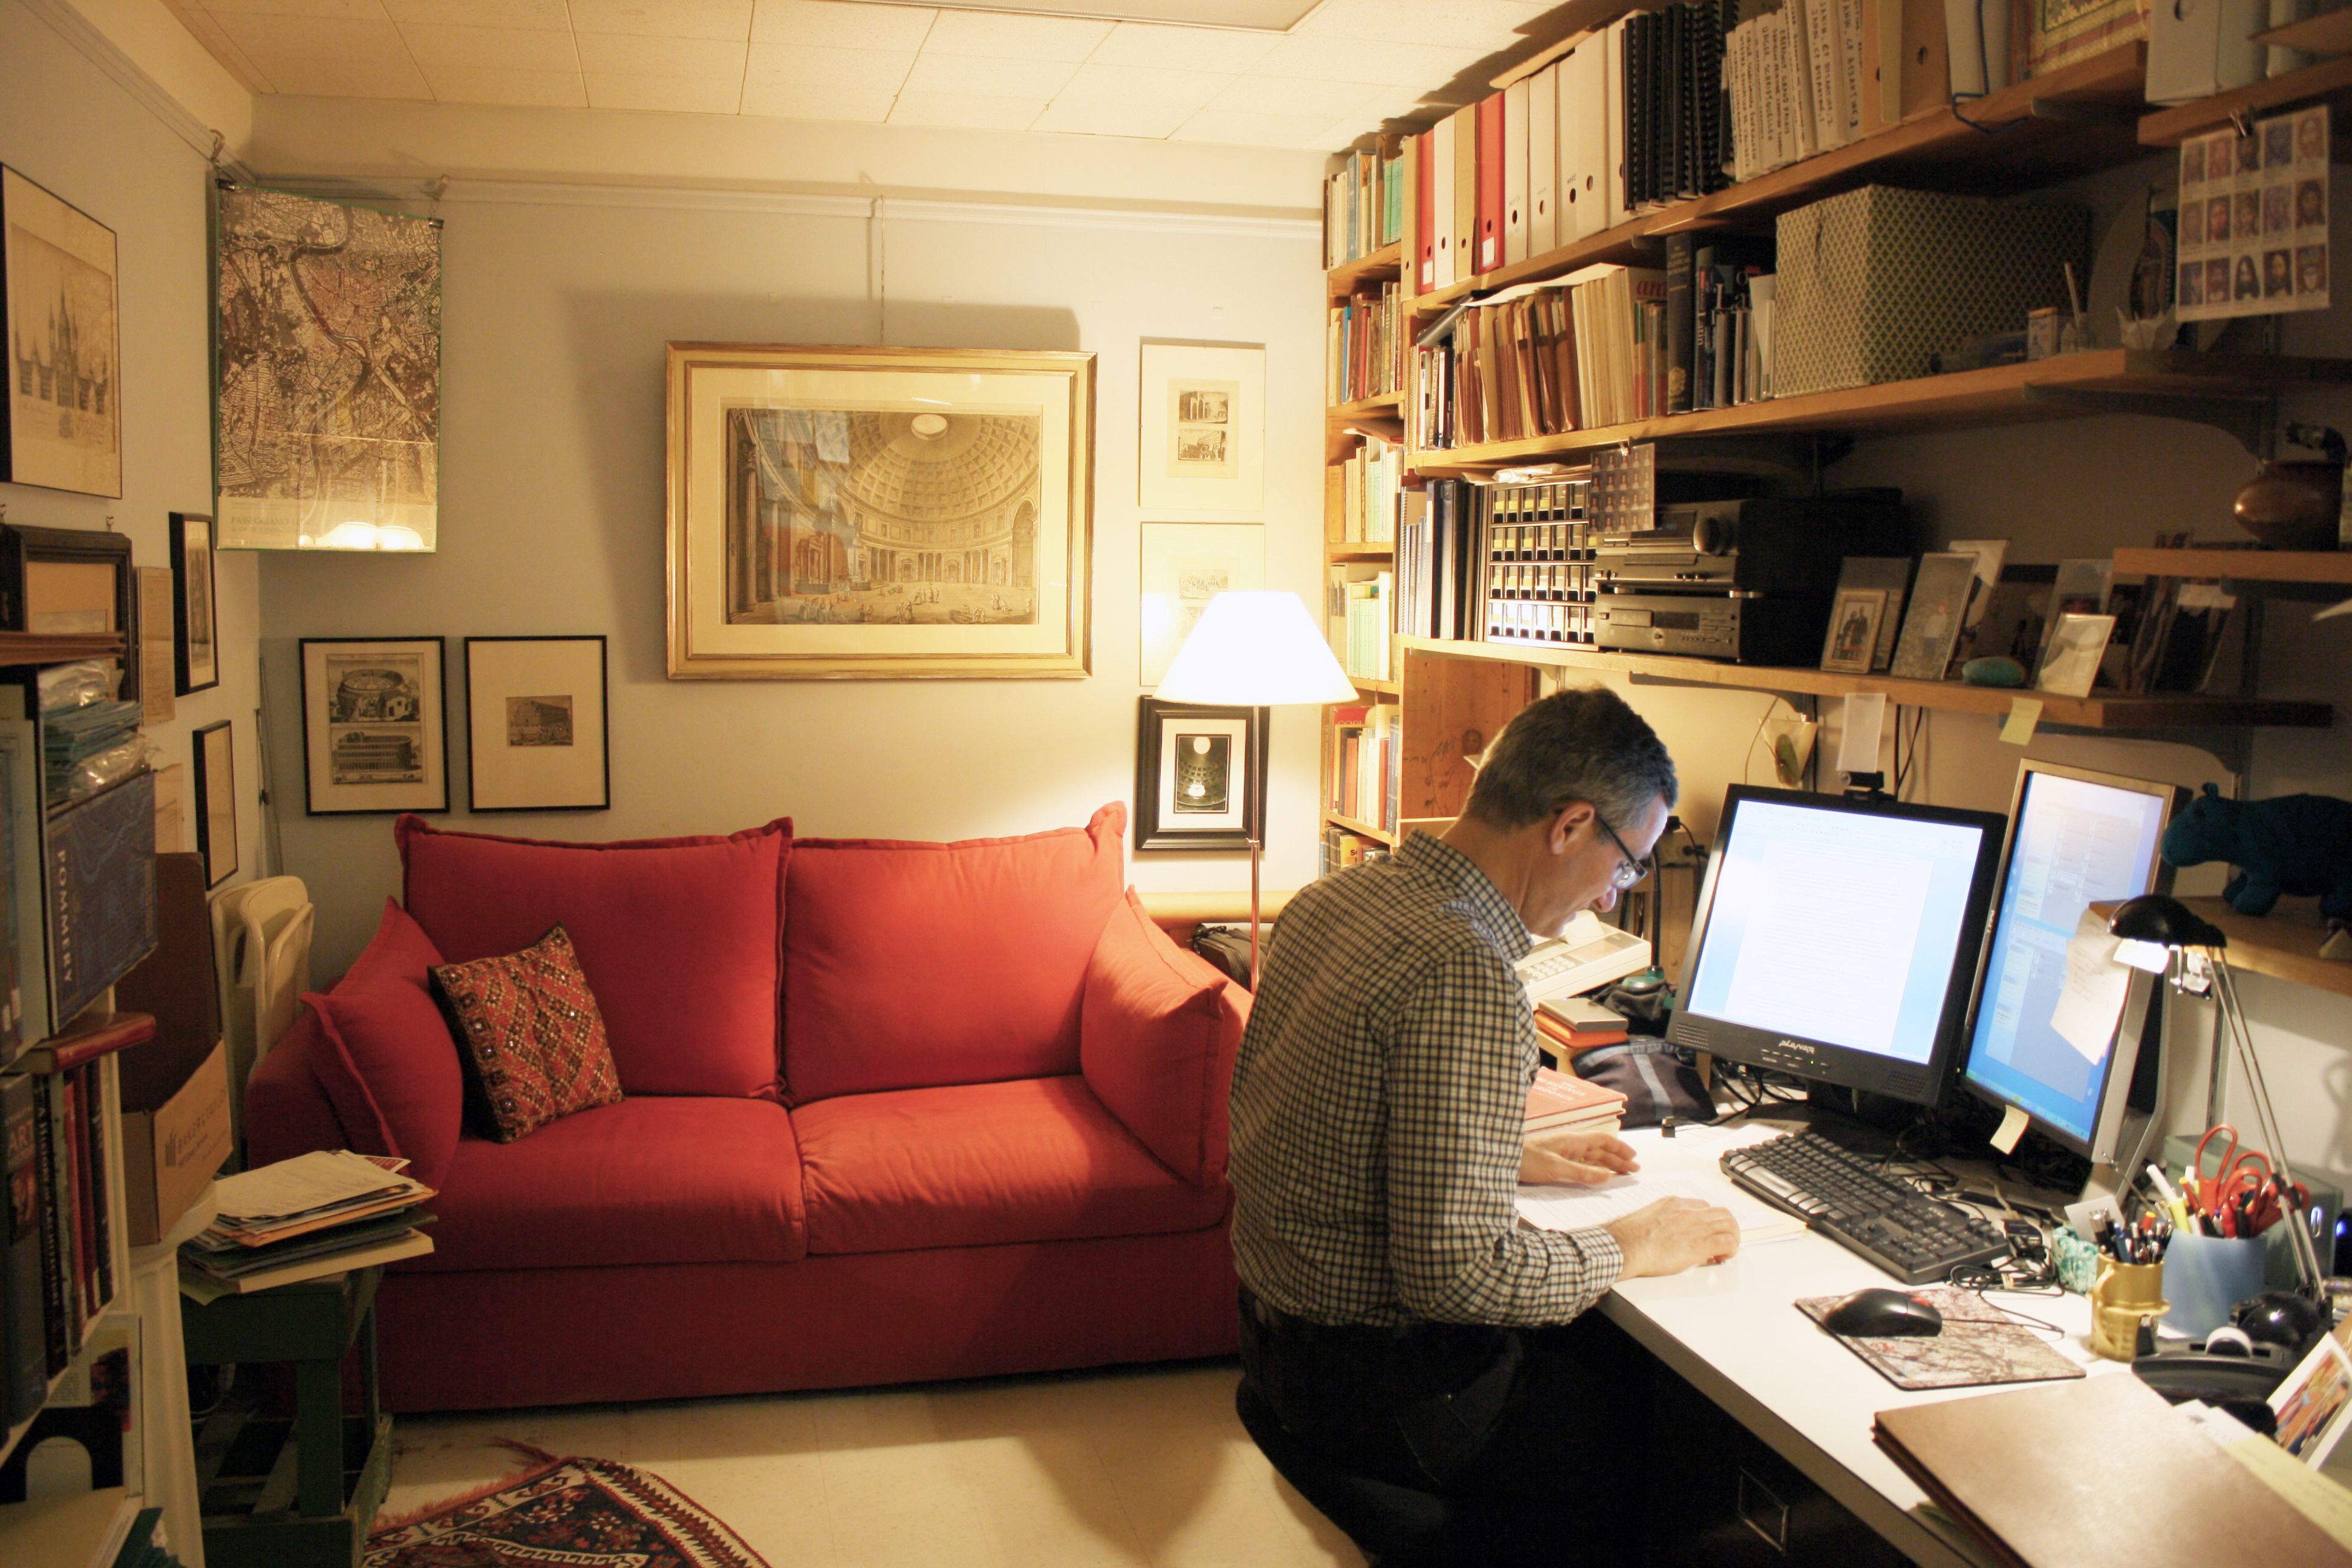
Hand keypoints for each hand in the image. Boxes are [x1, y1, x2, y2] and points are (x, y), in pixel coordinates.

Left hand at [1519, 1128, 1639, 1186]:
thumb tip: (1608, 1176)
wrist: (1503, 1161)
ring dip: (1608, 1165)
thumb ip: (1582, 1172)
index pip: (1602, 1140)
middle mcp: (1571, 1145)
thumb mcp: (1556, 1167)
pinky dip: (1594, 1171)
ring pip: (1592, 1158)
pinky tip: (1599, 1177)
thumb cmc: (1527, 1160)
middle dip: (1618, 1158)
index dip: (1619, 1147)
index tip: (1633, 1157)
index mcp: (1573, 1141)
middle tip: (1634, 1170)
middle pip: (1600, 1150)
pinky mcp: (1557, 1163)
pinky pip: (1582, 1166)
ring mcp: (1564, 1154)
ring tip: (1622, 1174)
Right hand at [1603, 1196, 1741, 1278]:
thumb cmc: (1628, 1238)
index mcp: (1672, 1204)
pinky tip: (1722, 1257)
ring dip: (1731, 1236)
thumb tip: (1665, 1234)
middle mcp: (1687, 1211)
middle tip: (1723, 1238)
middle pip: (1720, 1212)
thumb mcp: (1646, 1220)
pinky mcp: (1700, 1244)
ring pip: (1729, 1224)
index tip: (1706, 1230)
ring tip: (1726, 1249)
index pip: (1701, 1205)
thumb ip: (1661, 1223)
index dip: (1707, 1219)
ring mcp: (1695, 1226)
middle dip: (1725, 1225)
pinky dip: (1731, 1249)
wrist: (1625, 1246)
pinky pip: (1727, 1242)